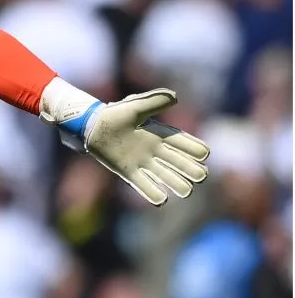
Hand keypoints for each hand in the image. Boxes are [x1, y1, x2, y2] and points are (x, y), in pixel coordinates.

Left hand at [84, 89, 210, 205]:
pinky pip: (143, 184)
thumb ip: (153, 102)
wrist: (92, 126)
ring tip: (187, 191)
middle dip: (189, 169)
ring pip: (164, 175)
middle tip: (201, 176)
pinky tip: (162, 200)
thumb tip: (175, 97)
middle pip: (177, 161)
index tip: (204, 153)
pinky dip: (152, 192)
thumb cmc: (114, 114)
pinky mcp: (128, 171)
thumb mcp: (135, 106)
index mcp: (159, 134)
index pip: (181, 142)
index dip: (193, 148)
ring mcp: (142, 162)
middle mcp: (154, 150)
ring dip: (175, 182)